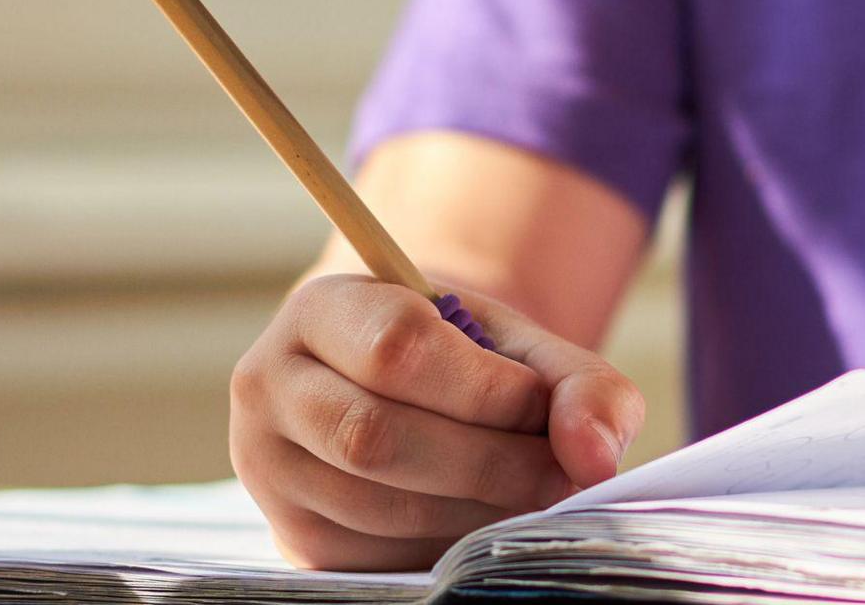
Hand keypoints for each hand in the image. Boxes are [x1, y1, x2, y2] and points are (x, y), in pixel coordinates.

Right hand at [229, 275, 644, 570]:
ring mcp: (269, 468)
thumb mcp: (516, 346)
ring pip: (378, 505)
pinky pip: (376, 555)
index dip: (482, 387)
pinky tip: (479, 521)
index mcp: (319, 310)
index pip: (396, 348)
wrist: (395, 396)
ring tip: (525, 494)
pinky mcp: (292, 536)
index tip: (537, 403)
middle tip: (557, 474)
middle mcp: (269, 385)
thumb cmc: (459, 363)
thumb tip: (595, 458)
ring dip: (475, 512)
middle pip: (376, 436)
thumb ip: (576, 383)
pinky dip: (447, 545)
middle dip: (487, 463)